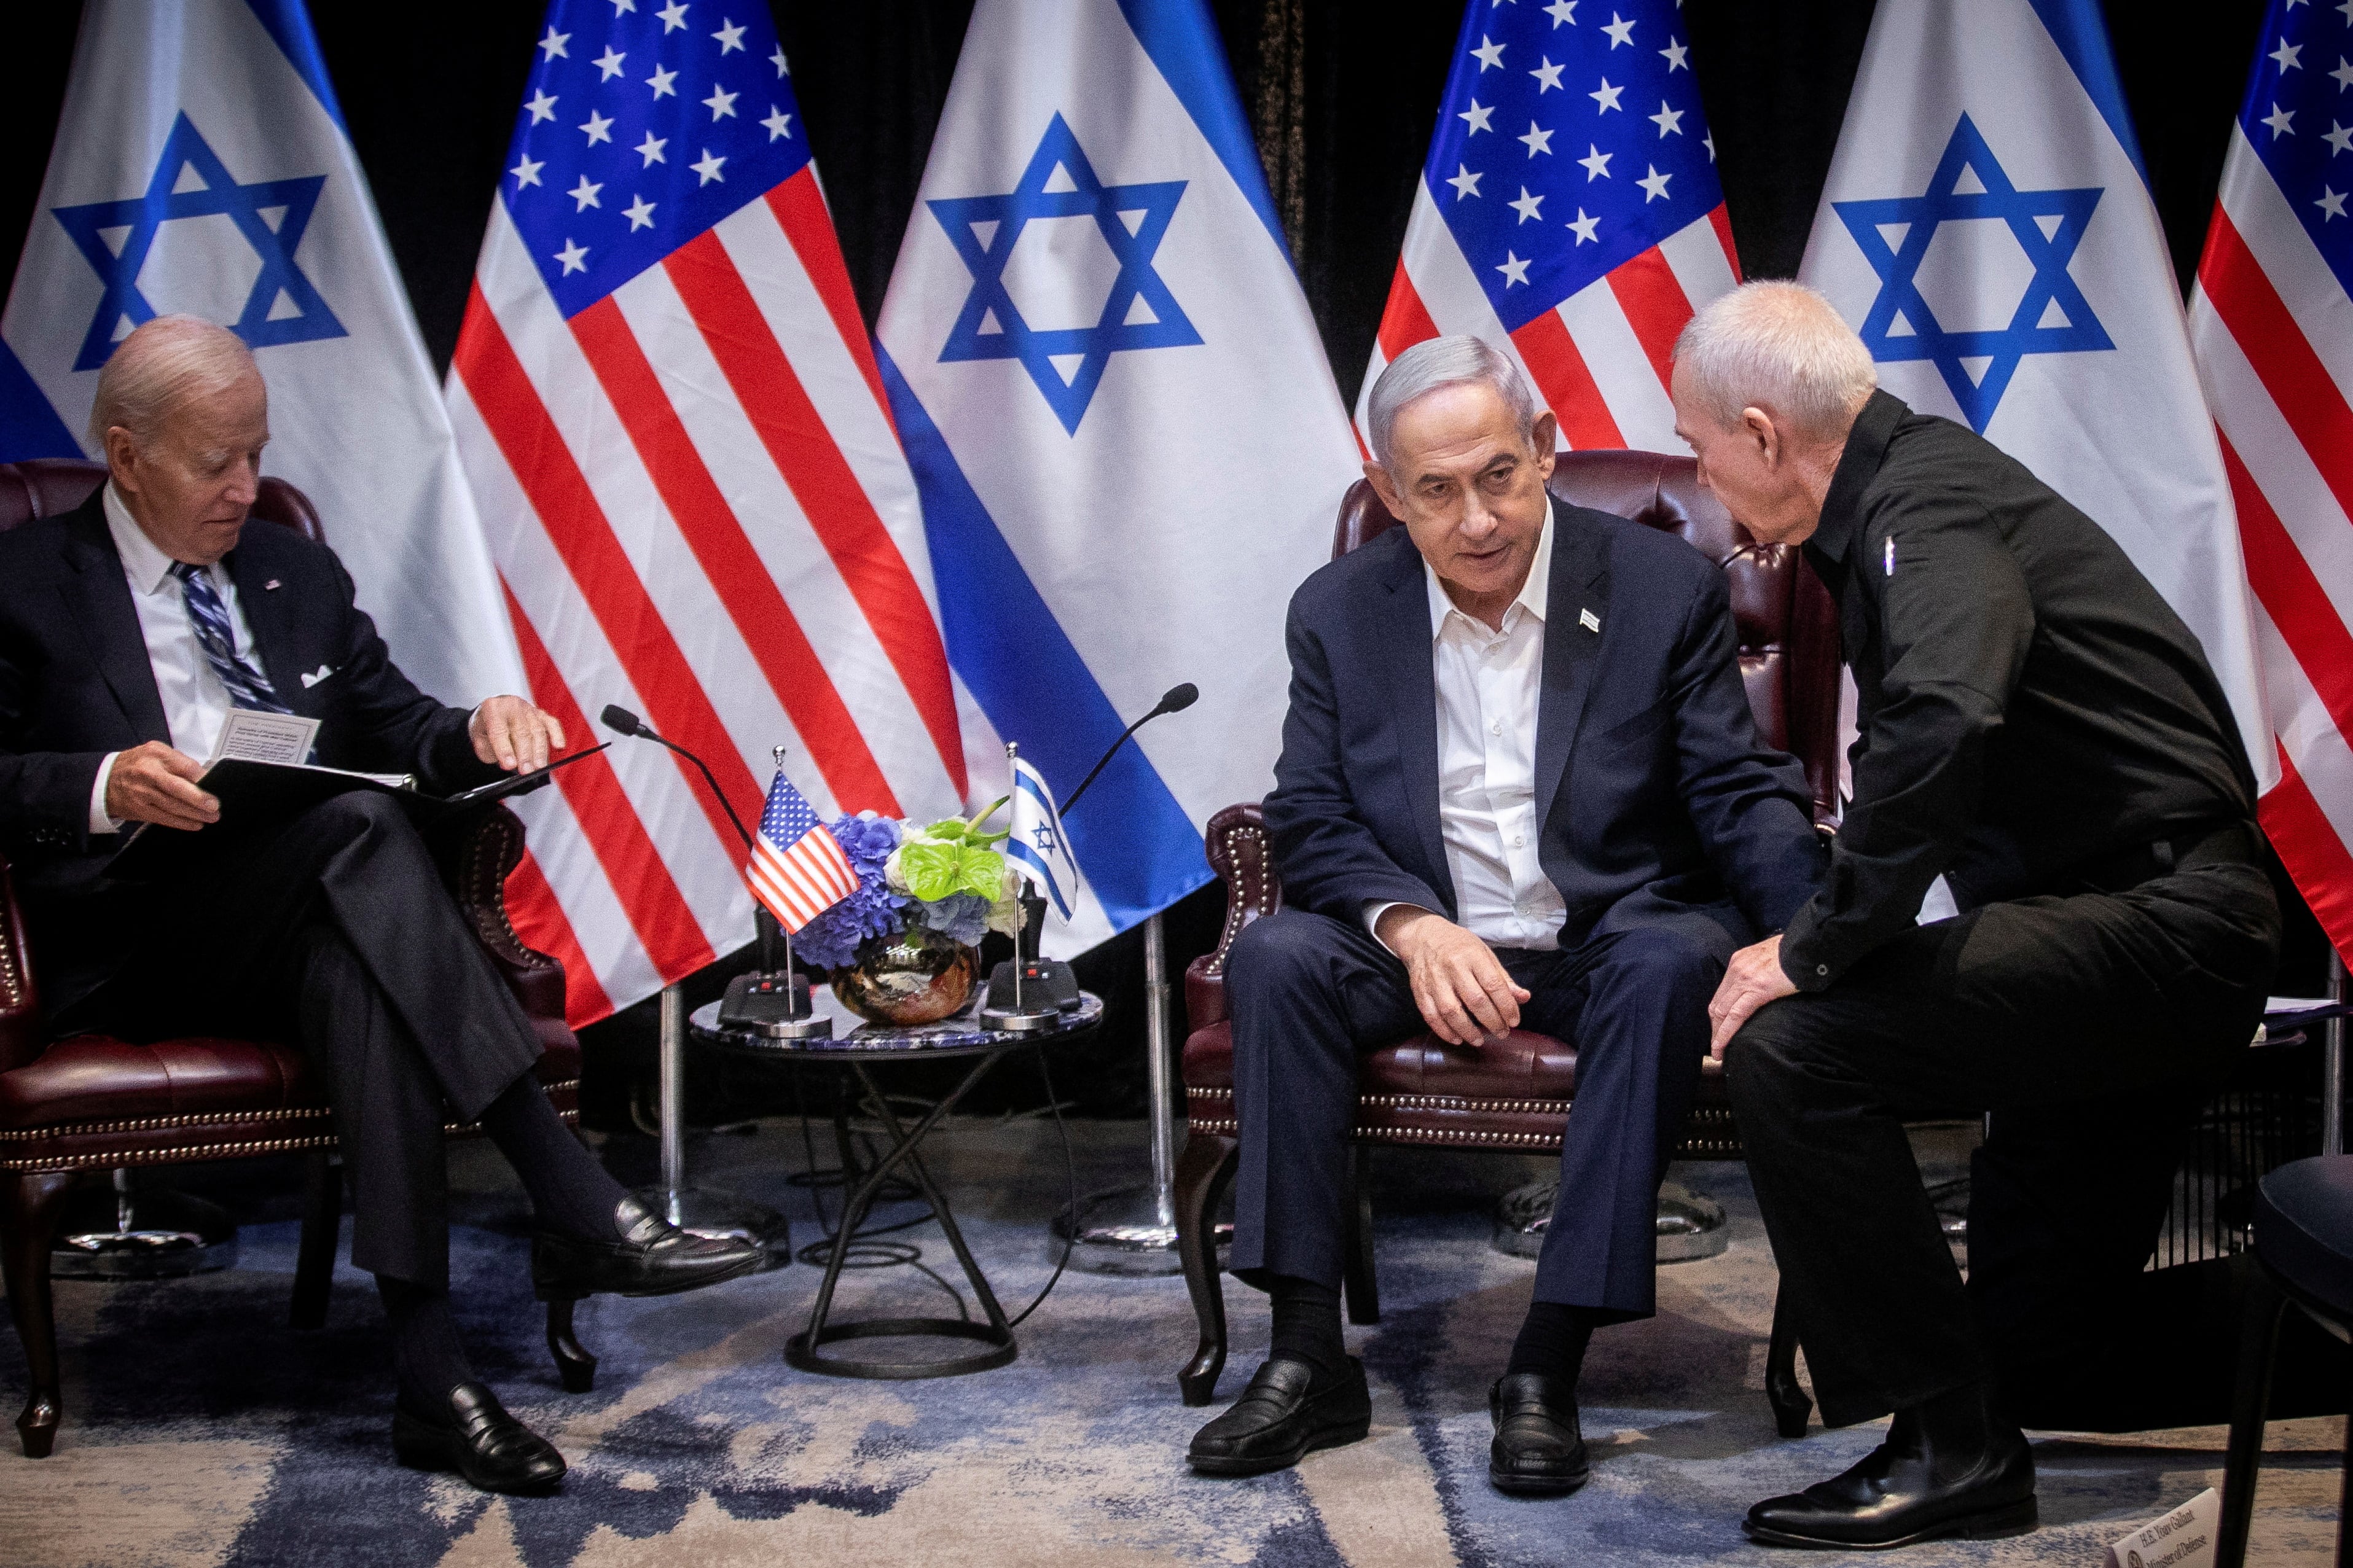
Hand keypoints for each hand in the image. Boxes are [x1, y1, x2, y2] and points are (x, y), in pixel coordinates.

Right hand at [105, 741, 217, 830]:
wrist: (105, 779)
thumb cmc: (137, 764)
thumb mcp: (156, 752)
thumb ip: (179, 762)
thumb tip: (204, 777)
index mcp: (155, 754)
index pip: (184, 765)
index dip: (202, 777)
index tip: (215, 785)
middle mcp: (147, 773)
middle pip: (177, 787)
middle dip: (199, 799)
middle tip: (214, 806)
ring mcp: (142, 792)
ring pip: (172, 806)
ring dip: (195, 814)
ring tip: (211, 817)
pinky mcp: (139, 809)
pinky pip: (164, 818)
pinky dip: (181, 823)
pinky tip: (195, 824)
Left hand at [470, 696, 564, 772]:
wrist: (491, 715)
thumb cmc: (486, 728)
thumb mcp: (479, 740)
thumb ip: (491, 750)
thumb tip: (509, 762)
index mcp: (492, 708)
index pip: (499, 730)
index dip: (504, 749)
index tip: (509, 765)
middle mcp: (511, 705)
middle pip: (522, 730)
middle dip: (525, 753)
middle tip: (526, 770)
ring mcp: (528, 709)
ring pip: (537, 730)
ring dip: (539, 751)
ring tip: (538, 767)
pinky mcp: (541, 714)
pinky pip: (552, 724)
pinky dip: (556, 736)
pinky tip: (559, 746)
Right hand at [1380, 906, 1531, 1045]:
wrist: (1423, 936)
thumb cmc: (1458, 945)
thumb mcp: (1484, 953)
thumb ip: (1502, 978)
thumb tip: (1523, 998)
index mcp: (1472, 956)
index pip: (1493, 985)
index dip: (1506, 1006)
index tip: (1514, 1020)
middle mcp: (1452, 967)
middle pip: (1475, 1000)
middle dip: (1492, 1021)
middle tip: (1502, 1033)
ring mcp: (1434, 980)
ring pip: (1451, 1011)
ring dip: (1468, 1030)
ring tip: (1479, 1040)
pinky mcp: (1419, 990)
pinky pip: (1431, 1015)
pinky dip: (1444, 1031)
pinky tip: (1456, 1039)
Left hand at [1708, 934, 1797, 1059]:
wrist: (1807, 945)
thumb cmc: (1794, 952)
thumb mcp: (1768, 957)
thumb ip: (1759, 970)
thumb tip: (1762, 984)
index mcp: (1738, 961)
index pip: (1721, 994)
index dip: (1717, 1015)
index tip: (1718, 1029)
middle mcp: (1736, 969)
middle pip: (1717, 1005)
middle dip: (1714, 1028)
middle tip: (1715, 1047)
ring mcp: (1744, 979)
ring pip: (1722, 1012)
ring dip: (1717, 1035)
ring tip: (1718, 1053)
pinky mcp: (1757, 989)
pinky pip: (1736, 1016)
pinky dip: (1726, 1033)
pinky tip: (1723, 1046)